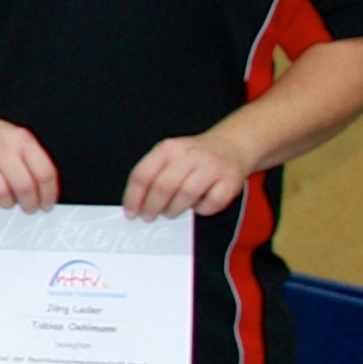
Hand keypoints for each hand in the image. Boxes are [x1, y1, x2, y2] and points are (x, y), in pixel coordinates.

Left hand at [123, 133, 250, 220]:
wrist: (231, 146)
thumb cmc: (194, 157)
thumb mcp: (170, 155)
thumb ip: (154, 174)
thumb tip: (137, 205)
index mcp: (169, 148)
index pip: (143, 175)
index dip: (133, 197)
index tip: (130, 213)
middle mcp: (190, 155)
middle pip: (163, 186)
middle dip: (152, 207)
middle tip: (148, 217)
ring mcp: (212, 167)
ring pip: (186, 195)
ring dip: (174, 209)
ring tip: (170, 213)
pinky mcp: (230, 180)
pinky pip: (211, 203)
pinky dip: (202, 209)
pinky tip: (197, 206)